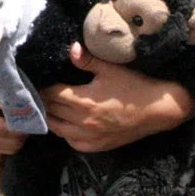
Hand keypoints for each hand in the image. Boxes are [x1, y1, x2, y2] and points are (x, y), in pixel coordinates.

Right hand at [0, 59, 22, 156]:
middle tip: (31, 112)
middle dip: (25, 129)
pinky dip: (14, 137)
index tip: (34, 108)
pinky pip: (7, 147)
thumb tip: (18, 96)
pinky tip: (14, 121)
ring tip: (23, 116)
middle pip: (14, 143)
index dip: (24, 121)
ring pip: (12, 148)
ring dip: (21, 134)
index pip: (9, 130)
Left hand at [42, 45, 194, 153]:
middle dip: (44, 101)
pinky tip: (66, 124)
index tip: (37, 81)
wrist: (158, 110)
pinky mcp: (97, 146)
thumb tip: (71, 49)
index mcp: (83, 101)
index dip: (42, 87)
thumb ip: (88, 60)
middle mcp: (82, 122)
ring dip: (51, 117)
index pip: (52, 94)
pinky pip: (72, 142)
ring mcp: (89, 137)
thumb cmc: (135, 86)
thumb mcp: (111, 69)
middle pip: (52, 111)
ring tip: (48, 107)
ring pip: (57, 129)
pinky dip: (65, 133)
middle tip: (39, 92)